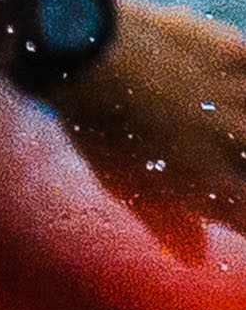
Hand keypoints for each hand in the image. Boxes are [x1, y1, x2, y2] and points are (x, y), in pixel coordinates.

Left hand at [50, 0, 245, 259]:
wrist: (80, 52)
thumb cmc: (97, 125)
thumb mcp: (123, 183)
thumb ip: (166, 221)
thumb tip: (194, 257)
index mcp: (206, 184)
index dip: (240, 215)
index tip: (230, 205)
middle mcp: (232, 144)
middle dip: (239, 168)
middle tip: (220, 153)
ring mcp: (241, 98)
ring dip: (240, 127)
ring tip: (224, 128)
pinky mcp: (239, 54)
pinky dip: (245, 79)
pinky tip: (233, 87)